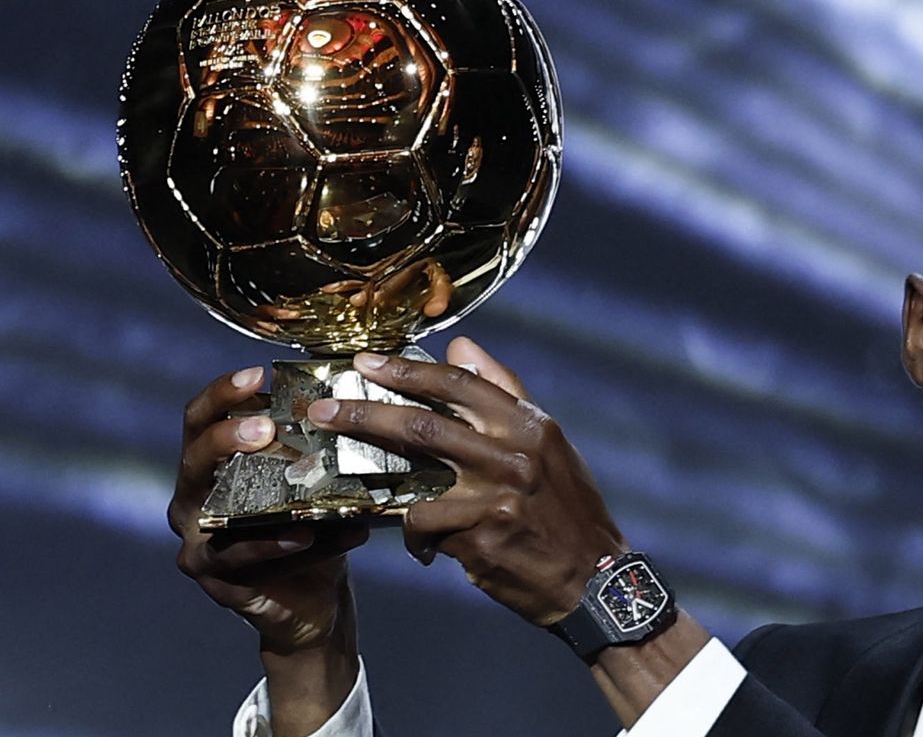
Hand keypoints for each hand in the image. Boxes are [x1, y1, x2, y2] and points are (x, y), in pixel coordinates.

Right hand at [170, 367, 366, 734]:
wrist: (314, 601)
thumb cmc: (314, 530)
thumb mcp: (317, 484)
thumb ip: (321, 449)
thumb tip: (360, 401)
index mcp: (212, 466)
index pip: (200, 418)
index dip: (222, 393)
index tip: (256, 373)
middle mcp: (193, 499)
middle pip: (194, 457)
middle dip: (228, 436)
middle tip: (267, 426)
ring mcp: (197, 541)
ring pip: (214, 511)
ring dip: (257, 493)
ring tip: (292, 476)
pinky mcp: (215, 578)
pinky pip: (242, 557)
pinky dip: (276, 544)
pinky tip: (304, 534)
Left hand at [306, 337, 710, 726]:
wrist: (595, 577)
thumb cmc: (567, 508)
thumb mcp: (549, 443)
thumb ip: (504, 392)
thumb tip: (460, 347)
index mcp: (529, 425)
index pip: (459, 383)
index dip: (406, 369)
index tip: (365, 361)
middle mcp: (514, 456)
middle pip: (422, 424)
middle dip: (364, 413)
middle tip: (324, 409)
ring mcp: (496, 498)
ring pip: (414, 478)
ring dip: (373, 476)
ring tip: (344, 475)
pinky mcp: (481, 538)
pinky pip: (425, 527)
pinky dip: (415, 534)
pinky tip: (421, 544)